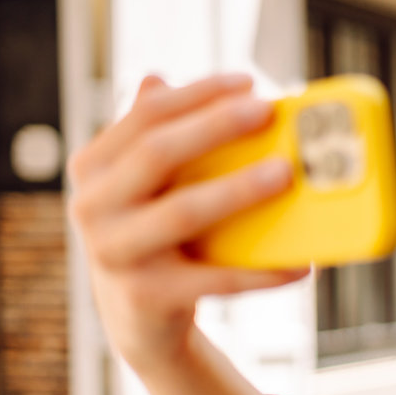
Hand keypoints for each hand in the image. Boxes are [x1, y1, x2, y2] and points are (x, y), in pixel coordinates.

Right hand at [67, 74, 307, 372]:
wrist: (138, 319)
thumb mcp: (143, 186)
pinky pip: (216, 280)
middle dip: (216, 126)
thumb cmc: (154, 235)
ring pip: (182, 212)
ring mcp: (115, 254)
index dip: (197, 94)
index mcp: (94, 167)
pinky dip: (262, 272)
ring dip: (238, 189)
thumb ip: (150, 137)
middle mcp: (93, 207)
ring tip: (286, 173)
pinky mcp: (148, 296)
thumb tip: (158, 75)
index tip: (249, 82)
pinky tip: (302, 264)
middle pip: (158, 153)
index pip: (145, 115)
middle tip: (269, 111)